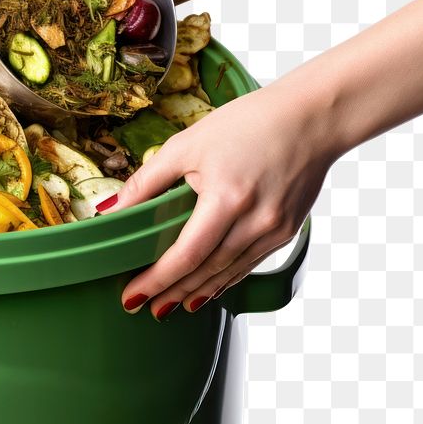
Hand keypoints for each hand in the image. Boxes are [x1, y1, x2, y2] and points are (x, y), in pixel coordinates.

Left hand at [99, 86, 333, 318]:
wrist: (312, 117)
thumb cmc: (248, 123)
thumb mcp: (188, 144)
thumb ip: (146, 180)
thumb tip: (110, 210)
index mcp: (227, 198)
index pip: (186, 254)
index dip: (157, 280)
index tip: (132, 296)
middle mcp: (255, 220)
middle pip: (206, 270)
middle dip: (172, 292)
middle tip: (143, 306)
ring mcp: (275, 229)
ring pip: (229, 272)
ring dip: (197, 291)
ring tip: (170, 304)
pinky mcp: (287, 231)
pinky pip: (249, 263)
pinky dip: (225, 278)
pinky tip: (207, 287)